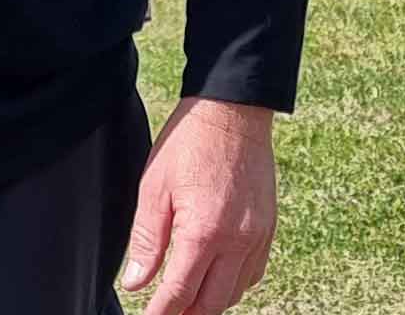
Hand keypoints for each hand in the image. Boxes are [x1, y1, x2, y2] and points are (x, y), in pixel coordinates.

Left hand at [117, 96, 275, 313]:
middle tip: (166, 313)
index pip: (180, 292)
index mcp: (203, 231)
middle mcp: (237, 241)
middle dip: (186, 314)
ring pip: (235, 292)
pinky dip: (233, 285)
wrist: (231, 110)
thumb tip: (136, 282)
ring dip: (210, 302)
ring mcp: (257, 237)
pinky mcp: (268, 228)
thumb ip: (147, 239)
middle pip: (211, 302)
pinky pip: (253, 273)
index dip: (162, 312)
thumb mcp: (154, 186)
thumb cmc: (189, 142)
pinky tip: (216, 279)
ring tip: (187, 301)